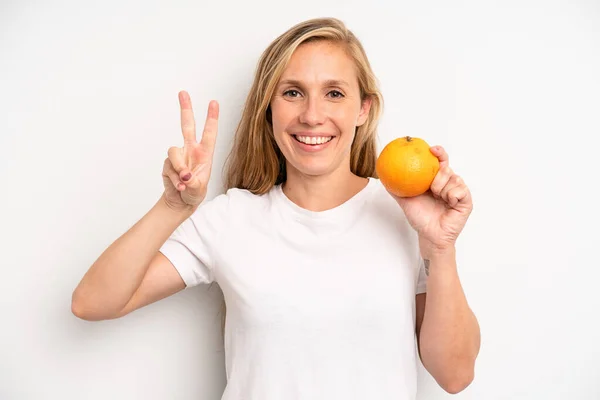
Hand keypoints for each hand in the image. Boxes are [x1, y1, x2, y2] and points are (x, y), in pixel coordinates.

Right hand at [162, 91, 218, 211]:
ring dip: (179, 168)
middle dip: (185, 108)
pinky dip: (174, 179)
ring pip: (174, 152)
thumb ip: (193, 182)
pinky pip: (169, 168)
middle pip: (187, 125)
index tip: (214, 102)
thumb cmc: (194, 192)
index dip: (211, 118)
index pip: (209, 133)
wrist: (180, 201)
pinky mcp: (167, 164)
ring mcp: (178, 156)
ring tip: (184, 182)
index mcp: (204, 153)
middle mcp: (191, 150)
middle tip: (183, 92)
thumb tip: (185, 176)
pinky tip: (179, 187)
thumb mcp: (199, 189)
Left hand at [390, 146, 472, 256]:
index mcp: (436, 180)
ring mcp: (458, 191)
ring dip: (443, 189)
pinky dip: (452, 195)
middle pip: (447, 168)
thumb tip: (382, 175)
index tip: (432, 149)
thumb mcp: (405, 200)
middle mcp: (448, 183)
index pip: (440, 162)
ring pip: (454, 178)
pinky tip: (448, 202)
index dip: (439, 153)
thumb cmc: (420, 218)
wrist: (429, 235)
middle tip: (432, 188)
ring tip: (438, 199)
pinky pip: (460, 190)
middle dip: (438, 176)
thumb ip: (395, 188)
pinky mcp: (466, 201)